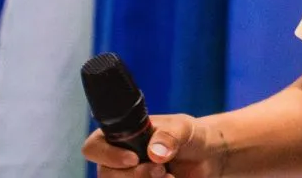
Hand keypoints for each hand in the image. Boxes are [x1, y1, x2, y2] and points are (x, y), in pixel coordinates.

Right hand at [82, 114, 224, 177]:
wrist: (208, 158)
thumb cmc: (191, 136)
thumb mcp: (184, 128)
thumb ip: (170, 135)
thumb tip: (155, 153)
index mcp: (122, 138)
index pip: (93, 147)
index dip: (107, 155)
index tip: (133, 159)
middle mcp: (118, 161)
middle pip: (106, 176)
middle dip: (135, 175)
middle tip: (161, 169)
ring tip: (169, 176)